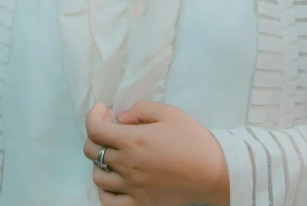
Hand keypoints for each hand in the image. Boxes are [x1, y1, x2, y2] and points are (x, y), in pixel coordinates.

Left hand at [83, 101, 229, 205]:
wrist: (213, 172)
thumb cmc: (192, 139)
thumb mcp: (168, 112)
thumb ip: (139, 110)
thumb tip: (120, 118)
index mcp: (132, 141)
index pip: (94, 129)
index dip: (93, 115)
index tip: (104, 109)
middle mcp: (127, 165)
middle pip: (92, 151)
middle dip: (96, 135)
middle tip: (110, 128)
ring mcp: (131, 188)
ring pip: (97, 176)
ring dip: (100, 161)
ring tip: (114, 153)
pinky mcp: (140, 205)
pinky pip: (108, 202)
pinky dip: (105, 190)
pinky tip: (115, 179)